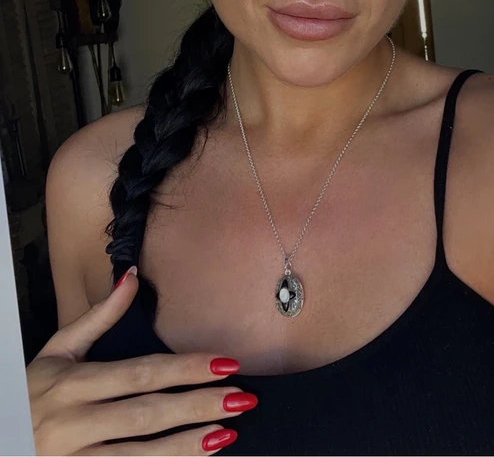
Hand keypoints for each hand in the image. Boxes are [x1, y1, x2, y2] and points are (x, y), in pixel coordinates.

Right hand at [28, 267, 255, 454]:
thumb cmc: (28, 394)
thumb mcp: (56, 351)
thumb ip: (98, 317)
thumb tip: (131, 276)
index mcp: (71, 384)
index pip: (141, 373)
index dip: (186, 369)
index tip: (225, 363)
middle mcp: (73, 423)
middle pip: (148, 413)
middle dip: (198, 405)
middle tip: (242, 398)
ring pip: (141, 453)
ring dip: (188, 444)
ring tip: (227, 433)